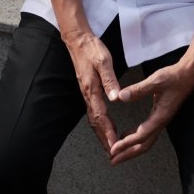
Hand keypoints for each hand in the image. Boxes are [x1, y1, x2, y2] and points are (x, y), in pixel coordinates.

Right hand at [60, 26, 120, 155]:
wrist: (78, 40)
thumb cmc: (91, 49)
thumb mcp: (103, 61)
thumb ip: (110, 80)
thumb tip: (116, 98)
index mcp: (92, 89)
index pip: (101, 116)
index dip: (108, 132)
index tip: (115, 145)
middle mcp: (87, 94)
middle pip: (96, 122)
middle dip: (104, 138)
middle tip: (113, 153)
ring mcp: (87, 93)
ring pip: (94, 118)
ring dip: (102, 132)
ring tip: (110, 145)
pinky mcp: (88, 90)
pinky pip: (94, 111)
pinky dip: (101, 123)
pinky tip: (107, 126)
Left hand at [110, 62, 193, 165]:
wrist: (188, 75)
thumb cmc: (173, 77)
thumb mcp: (155, 81)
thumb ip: (138, 89)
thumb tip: (121, 97)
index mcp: (160, 116)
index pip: (141, 136)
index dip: (126, 144)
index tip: (113, 149)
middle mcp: (160, 122)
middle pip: (144, 145)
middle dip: (128, 154)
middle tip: (113, 160)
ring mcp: (160, 120)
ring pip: (145, 141)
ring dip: (131, 148)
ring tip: (117, 153)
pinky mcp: (159, 116)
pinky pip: (146, 132)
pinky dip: (134, 138)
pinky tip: (125, 136)